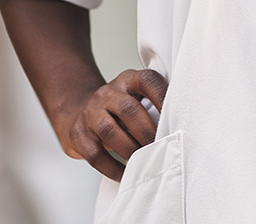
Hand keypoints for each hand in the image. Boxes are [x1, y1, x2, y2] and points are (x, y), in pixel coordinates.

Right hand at [50, 67, 166, 181]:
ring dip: (130, 150)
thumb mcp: (135, 100)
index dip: (163, 97)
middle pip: (128, 109)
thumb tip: (176, 133)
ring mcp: (90, 112)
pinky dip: (113, 168)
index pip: (148, 81)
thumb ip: (153, 108)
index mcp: (128, 80)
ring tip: (144, 162)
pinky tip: (125, 175)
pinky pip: (95, 154)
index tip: (176, 117)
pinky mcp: (78, 134)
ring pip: (110, 131)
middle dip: (147, 132)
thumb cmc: (119, 112)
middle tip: (161, 148)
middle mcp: (108, 92)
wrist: (80, 113)